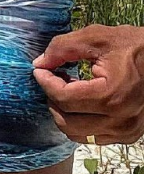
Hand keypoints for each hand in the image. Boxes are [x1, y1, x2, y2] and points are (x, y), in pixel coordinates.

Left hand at [32, 24, 143, 145]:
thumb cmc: (135, 46)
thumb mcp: (97, 37)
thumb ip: (63, 48)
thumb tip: (39, 64)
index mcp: (112, 95)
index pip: (63, 98)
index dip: (45, 83)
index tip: (39, 70)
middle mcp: (120, 120)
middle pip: (66, 121)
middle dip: (52, 99)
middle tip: (52, 79)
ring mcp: (126, 131)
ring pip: (76, 133)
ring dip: (64, 113)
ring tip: (67, 89)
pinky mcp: (129, 135)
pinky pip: (92, 136)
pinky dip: (79, 121)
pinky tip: (82, 100)